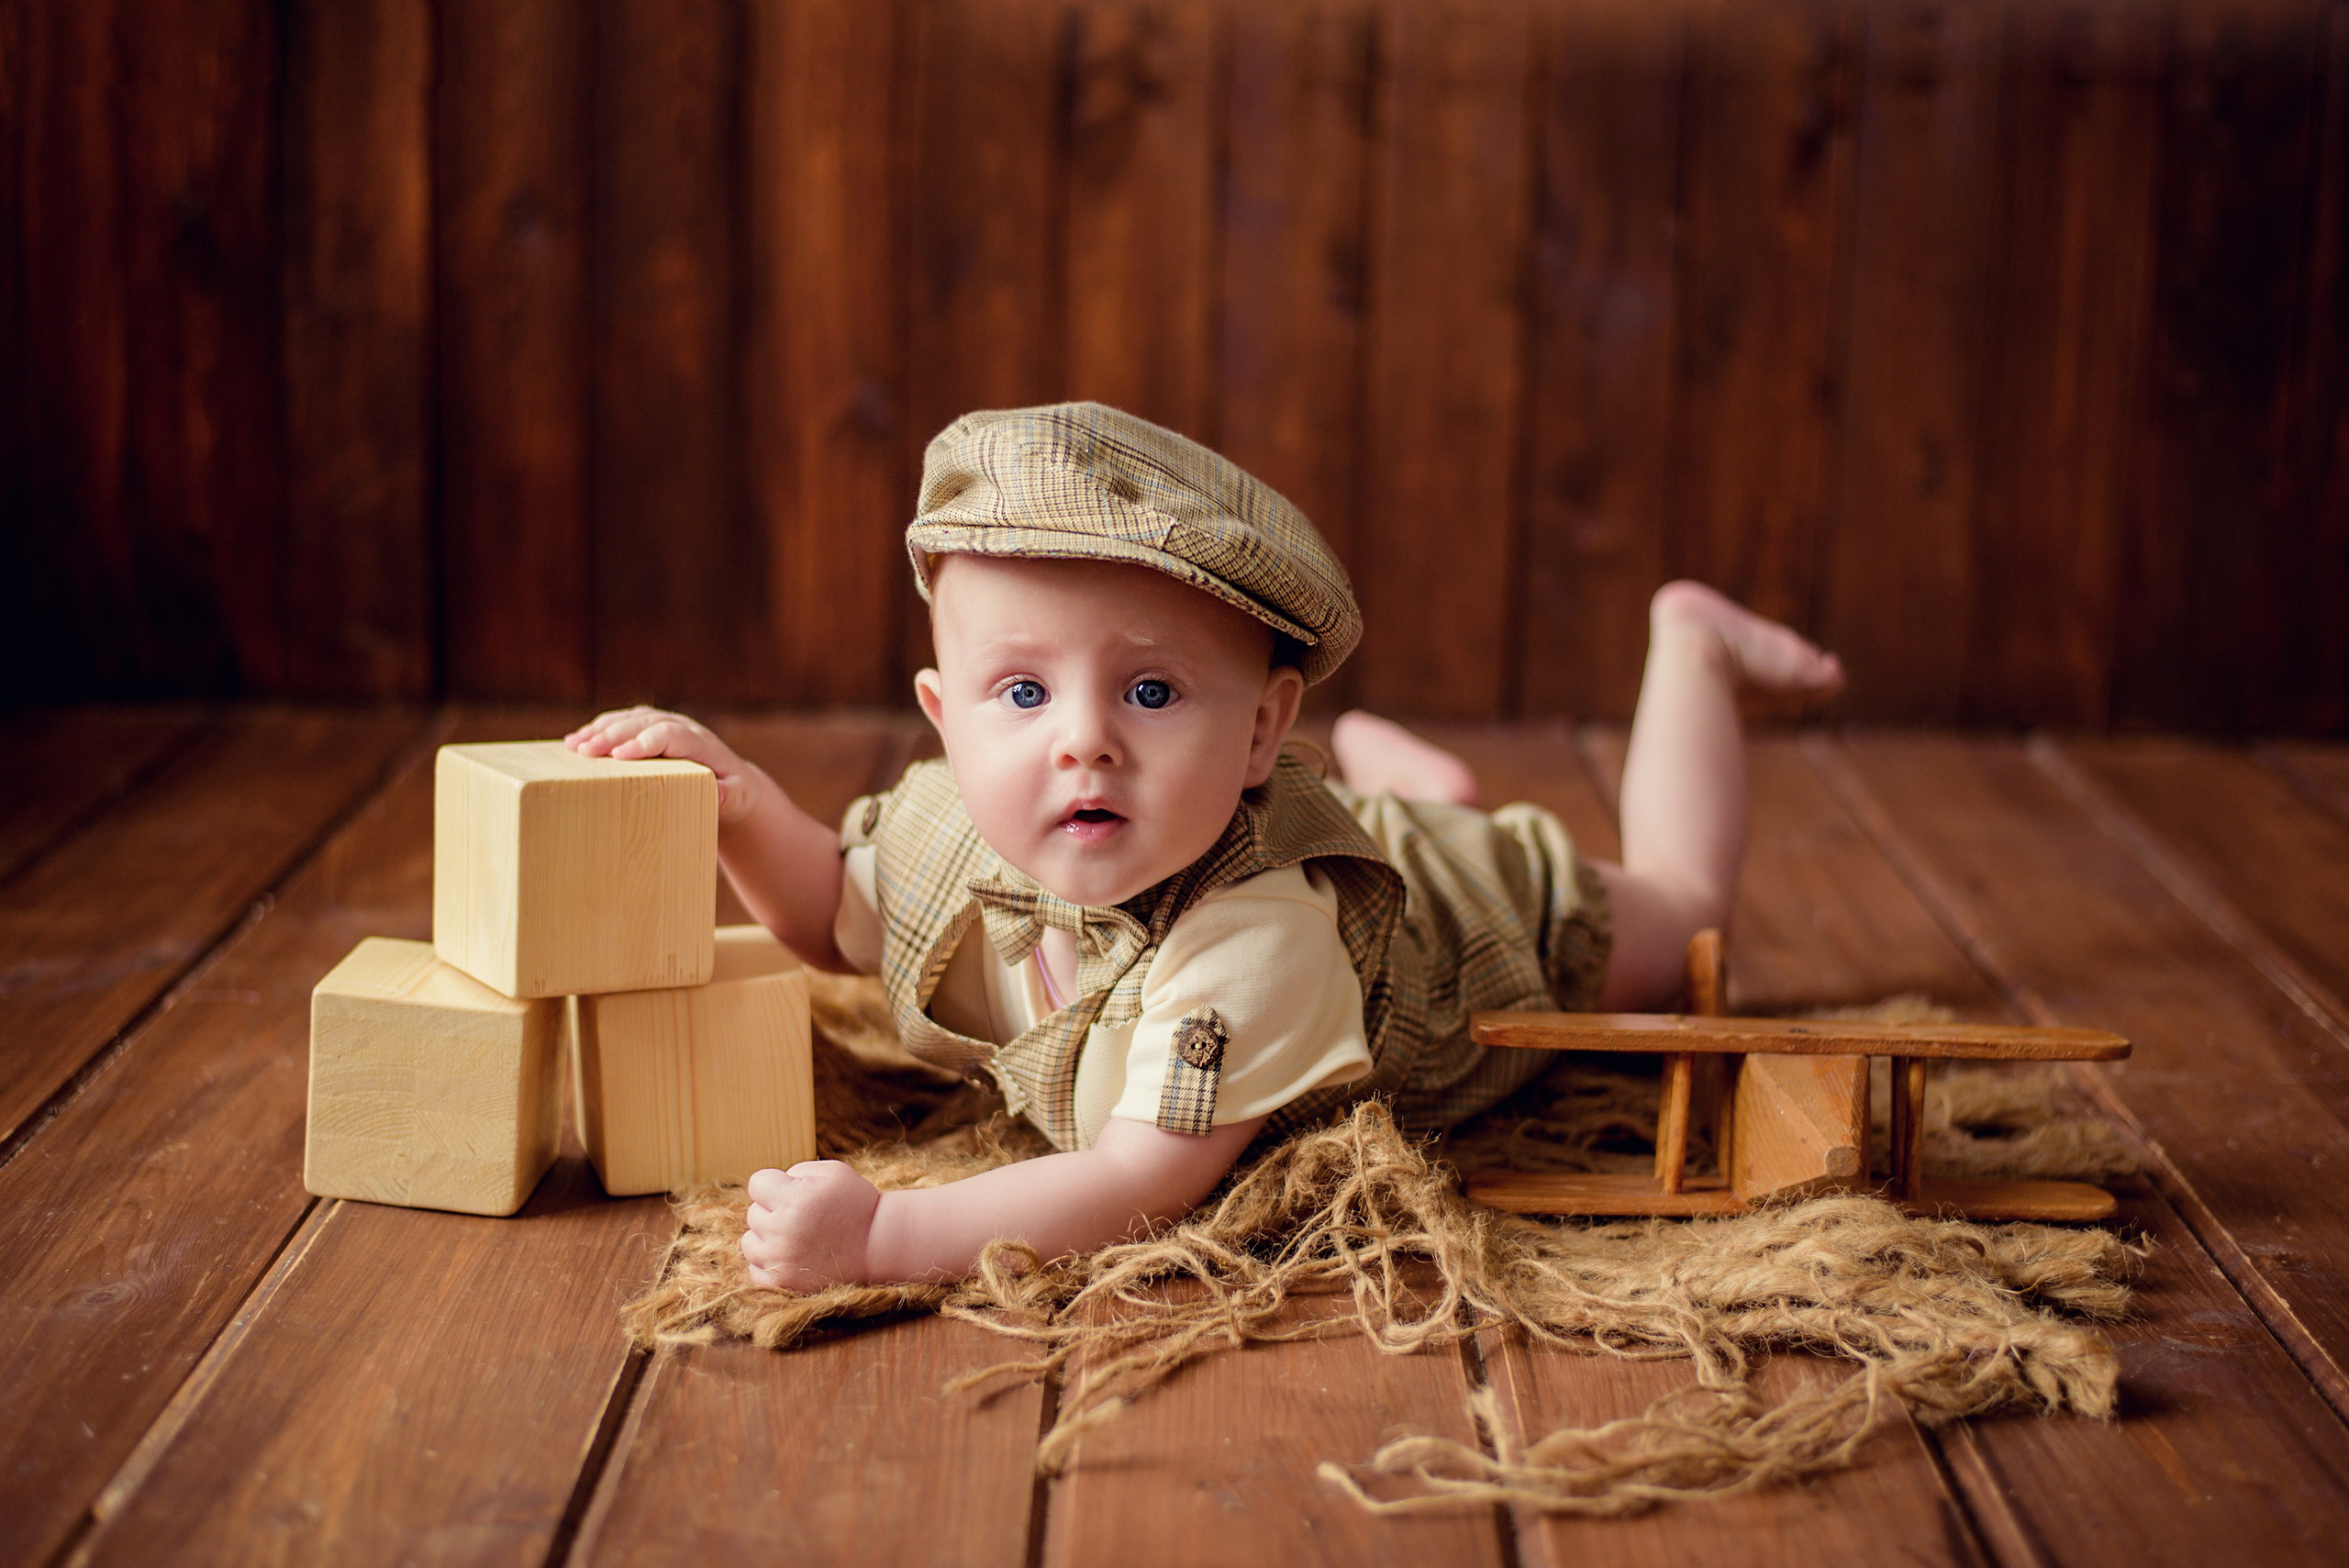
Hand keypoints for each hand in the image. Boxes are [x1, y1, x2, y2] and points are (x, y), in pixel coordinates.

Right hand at [566, 707, 761, 823]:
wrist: (733, 779)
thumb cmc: (733, 792)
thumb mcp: (737, 797)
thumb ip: (728, 795)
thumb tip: (718, 795)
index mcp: (701, 743)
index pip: (670, 735)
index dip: (643, 743)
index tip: (619, 756)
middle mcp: (682, 727)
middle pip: (643, 724)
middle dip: (612, 736)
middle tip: (583, 751)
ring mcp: (666, 723)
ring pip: (629, 719)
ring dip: (600, 729)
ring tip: (572, 745)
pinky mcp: (651, 727)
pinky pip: (623, 722)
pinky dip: (600, 729)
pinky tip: (577, 741)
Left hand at [742, 1161, 882, 1289]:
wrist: (878, 1245)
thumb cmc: (856, 1203)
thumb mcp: (832, 1171)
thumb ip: (796, 1171)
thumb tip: (770, 1187)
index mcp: (792, 1199)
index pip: (756, 1184)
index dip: (775, 1185)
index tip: (795, 1192)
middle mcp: (781, 1230)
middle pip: (754, 1213)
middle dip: (774, 1210)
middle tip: (804, 1216)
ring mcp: (780, 1260)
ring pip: (749, 1243)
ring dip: (767, 1238)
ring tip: (795, 1236)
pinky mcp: (783, 1282)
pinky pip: (755, 1271)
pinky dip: (768, 1264)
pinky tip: (789, 1256)